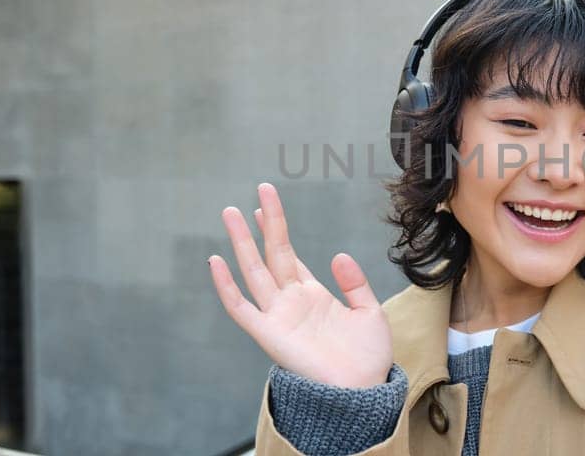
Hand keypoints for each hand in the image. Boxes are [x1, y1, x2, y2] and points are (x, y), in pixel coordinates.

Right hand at [207, 183, 393, 387]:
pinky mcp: (268, 334)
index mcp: (313, 295)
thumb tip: (338, 254)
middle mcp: (291, 302)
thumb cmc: (367, 358)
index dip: (276, 230)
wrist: (362, 390)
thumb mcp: (369, 312)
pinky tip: (215, 261)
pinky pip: (239, 308)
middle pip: (270, 255)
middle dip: (261, 226)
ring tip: (230, 212)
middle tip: (254, 194)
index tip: (266, 205)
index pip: (289, 256)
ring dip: (241, 242)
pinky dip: (225, 286)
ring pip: (253, 271)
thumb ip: (354, 283)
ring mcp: (278, 316)